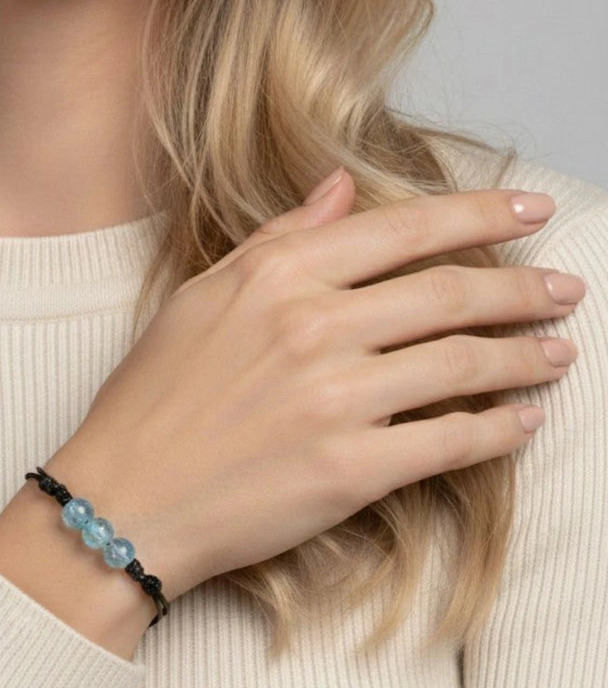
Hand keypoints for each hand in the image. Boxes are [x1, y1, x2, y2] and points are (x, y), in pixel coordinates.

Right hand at [48, 171, 583, 601]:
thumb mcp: (199, 299)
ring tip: (558, 351)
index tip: (529, 207)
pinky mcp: (349, 470)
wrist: (123, 498)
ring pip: (463, 363)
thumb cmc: (150, 400)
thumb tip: (339, 188)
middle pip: (449, 292)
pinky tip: (523, 421)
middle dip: (522, 286)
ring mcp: (334, 399)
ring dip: (524, 356)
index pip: (402, 229)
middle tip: (565, 288)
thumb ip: (275, 240)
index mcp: (276, 278)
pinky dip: (499, 430)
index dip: (480, 213)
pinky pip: (450, 443)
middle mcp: (312, 327)